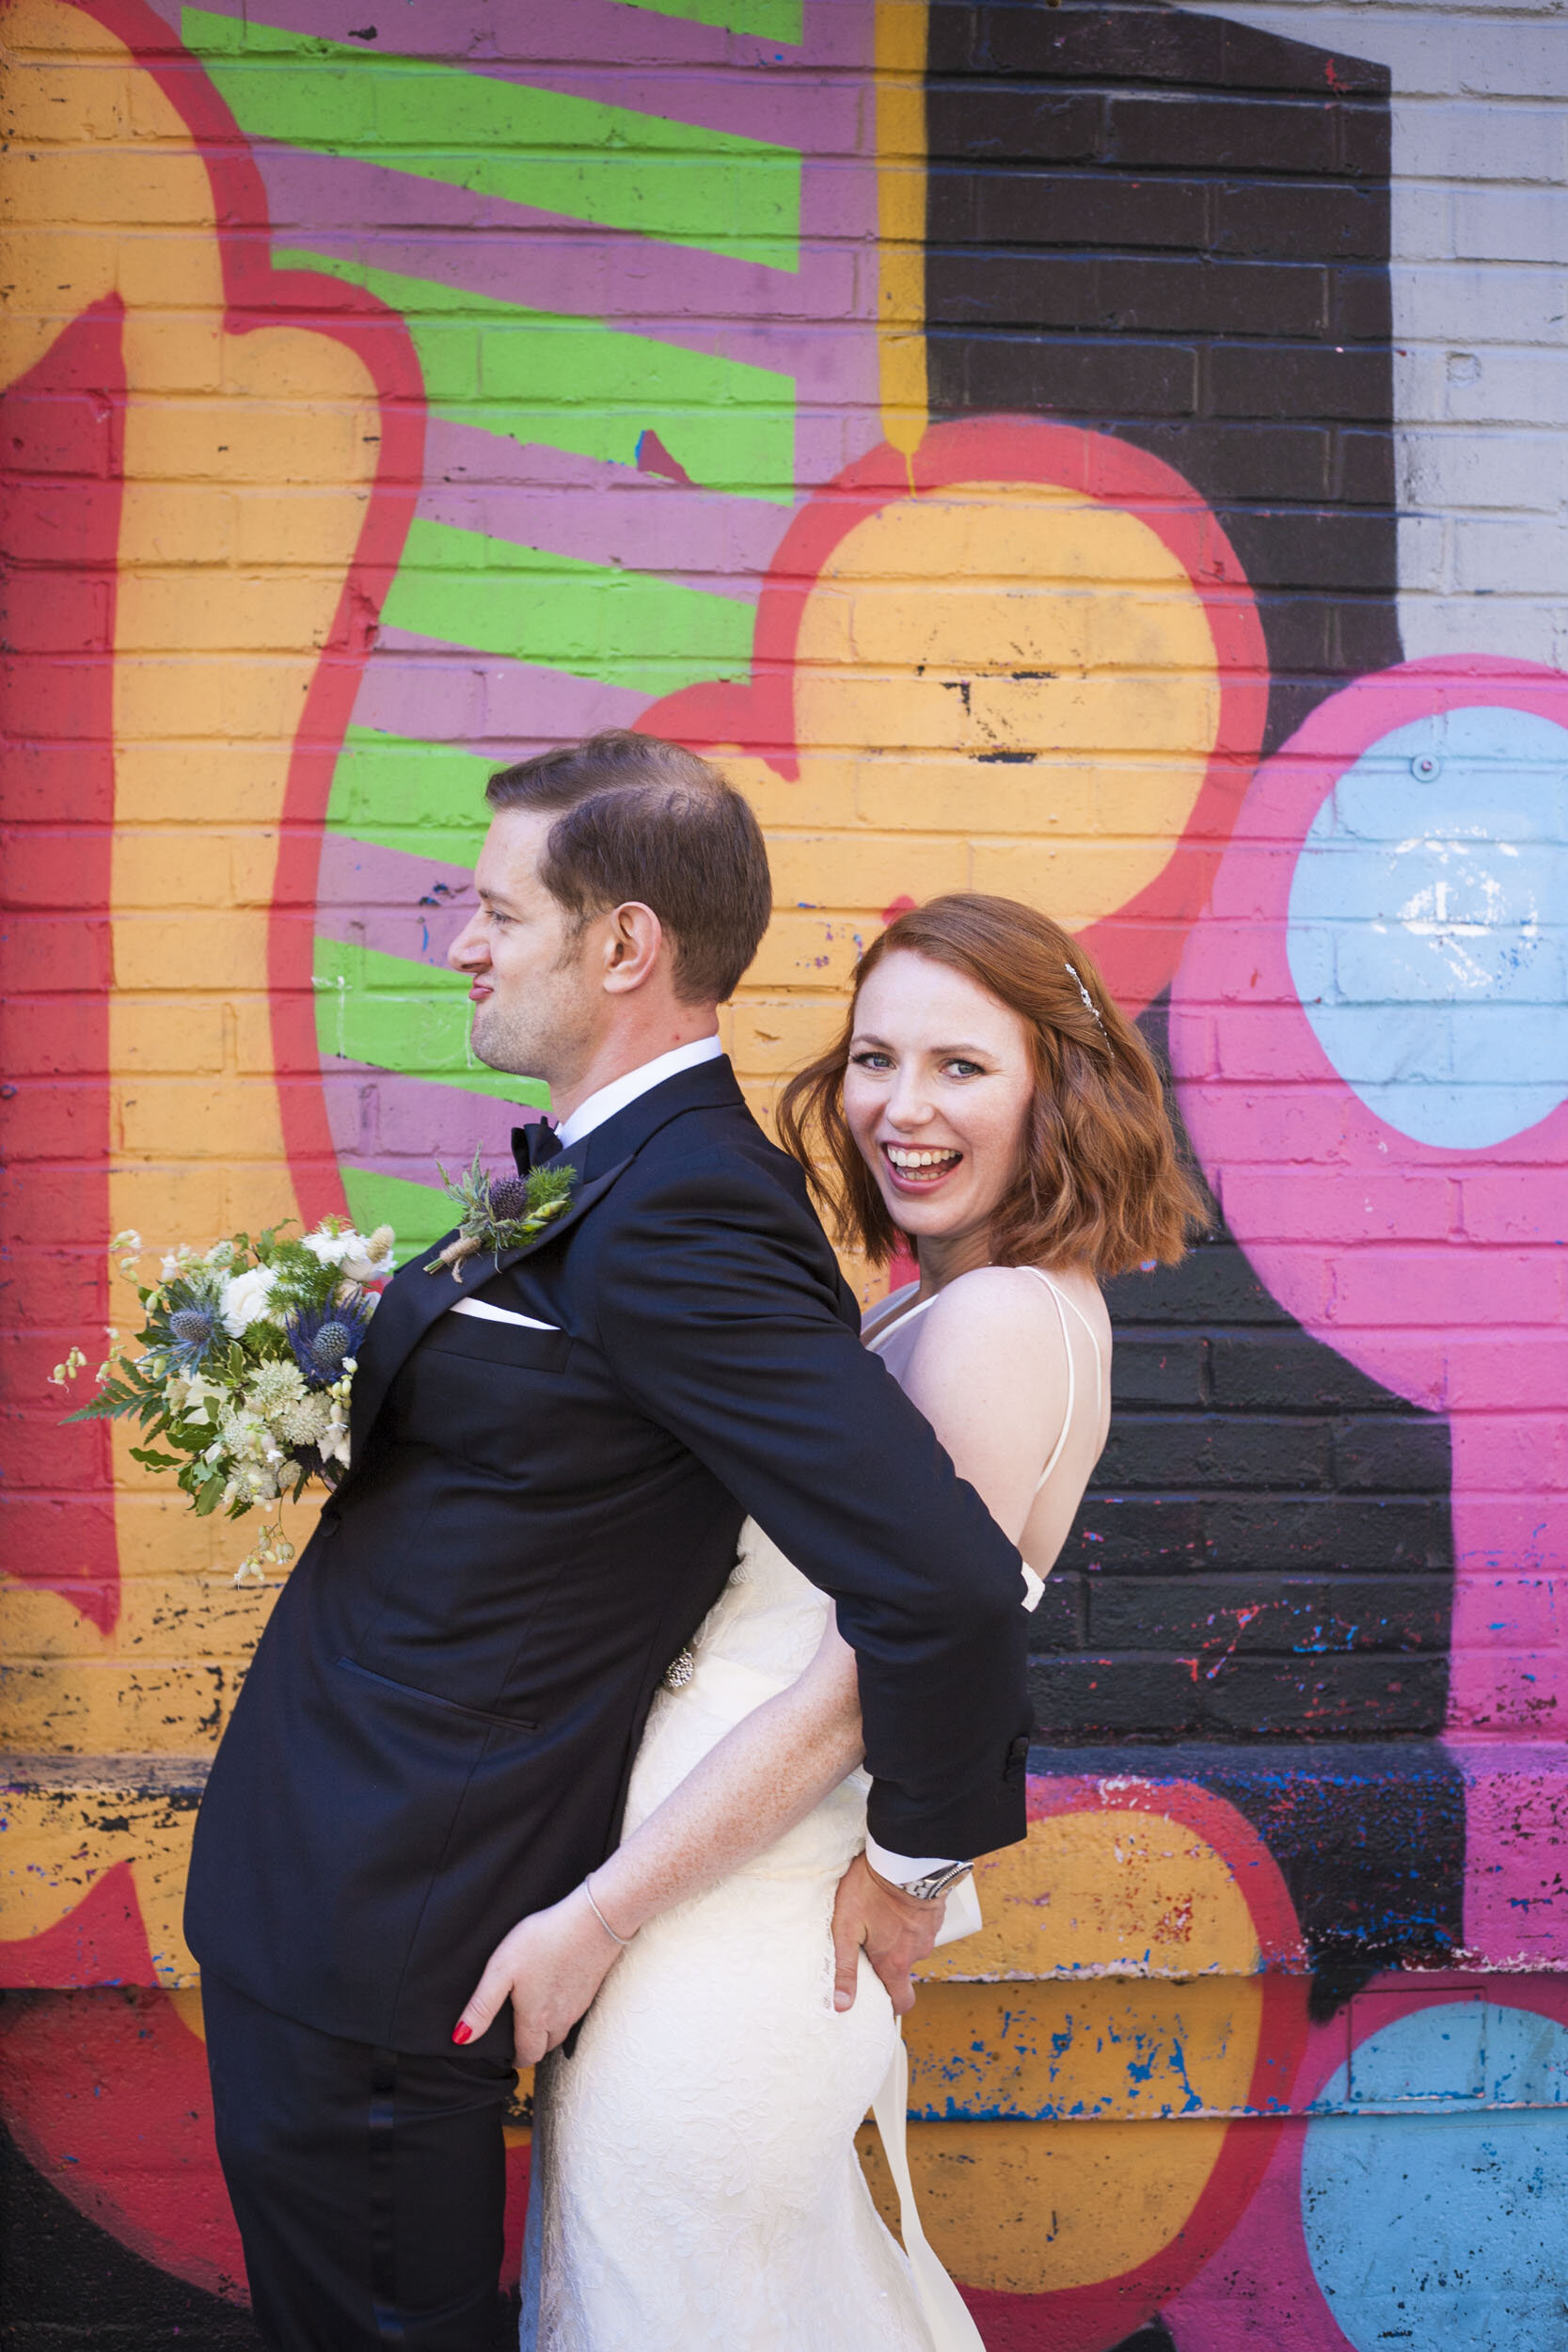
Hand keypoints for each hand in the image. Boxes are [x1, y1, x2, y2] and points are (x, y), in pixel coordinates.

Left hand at [452, 1884, 625, 2067]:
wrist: (594, 1920)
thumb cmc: (544, 1941)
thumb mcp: (502, 1969)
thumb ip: (482, 2006)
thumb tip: (461, 2038)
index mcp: (536, 2020)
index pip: (526, 2056)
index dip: (514, 2058)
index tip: (506, 2054)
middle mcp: (560, 2019)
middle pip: (545, 2047)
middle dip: (530, 2046)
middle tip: (517, 2036)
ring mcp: (579, 2005)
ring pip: (561, 2031)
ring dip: (548, 2031)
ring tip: (533, 2016)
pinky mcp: (590, 1988)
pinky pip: (574, 2012)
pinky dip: (563, 2012)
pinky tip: (556, 1991)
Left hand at [830, 1850, 943, 2017]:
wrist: (905, 1856)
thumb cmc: (871, 1890)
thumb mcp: (846, 1928)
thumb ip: (844, 1968)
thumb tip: (841, 2005)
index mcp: (896, 1963)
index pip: (902, 2002)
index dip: (891, 2004)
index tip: (877, 1995)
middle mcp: (917, 1952)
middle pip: (904, 1970)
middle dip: (889, 1962)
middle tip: (871, 1943)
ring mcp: (930, 1932)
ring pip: (912, 1944)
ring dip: (899, 1937)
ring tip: (879, 1914)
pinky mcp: (936, 1912)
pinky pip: (922, 1925)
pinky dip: (910, 1920)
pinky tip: (895, 1902)